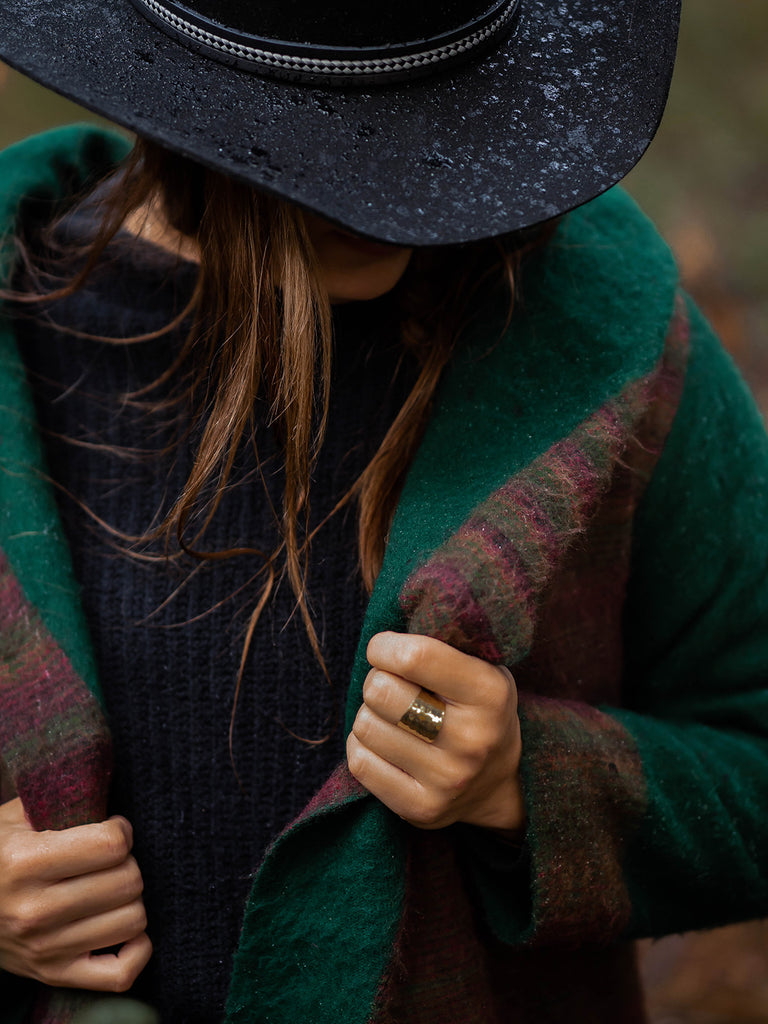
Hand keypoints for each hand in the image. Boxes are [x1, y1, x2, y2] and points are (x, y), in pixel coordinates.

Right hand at [0, 798, 150, 990]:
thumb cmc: (0, 851)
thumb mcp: (19, 817)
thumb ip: (63, 802)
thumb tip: (111, 792)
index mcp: (24, 862)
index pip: (111, 845)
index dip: (121, 830)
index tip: (113, 828)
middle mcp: (34, 911)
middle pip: (127, 881)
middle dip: (128, 863)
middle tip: (111, 859)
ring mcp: (45, 949)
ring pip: (133, 920)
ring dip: (130, 899)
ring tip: (111, 887)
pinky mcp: (53, 975)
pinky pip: (120, 975)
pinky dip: (136, 949)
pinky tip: (122, 924)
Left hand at [347, 632, 524, 832]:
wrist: (500, 783)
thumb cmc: (478, 708)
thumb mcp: (481, 666)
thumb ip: (443, 643)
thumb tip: (386, 624)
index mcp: (491, 693)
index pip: (414, 656)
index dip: (384, 646)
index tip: (384, 648)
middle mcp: (472, 740)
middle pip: (381, 691)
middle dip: (377, 679)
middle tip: (391, 684)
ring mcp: (447, 781)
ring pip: (365, 726)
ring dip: (369, 714)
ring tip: (392, 716)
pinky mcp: (421, 810)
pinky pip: (360, 763)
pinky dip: (362, 745)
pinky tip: (384, 742)